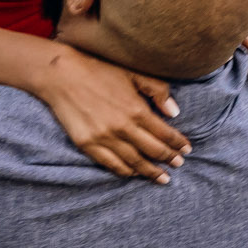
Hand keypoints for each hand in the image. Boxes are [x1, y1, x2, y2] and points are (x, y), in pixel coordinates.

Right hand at [32, 44, 190, 183]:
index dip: (178, 143)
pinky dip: (126, 171)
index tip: (186, 150)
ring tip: (163, 178)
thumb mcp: (132, 73)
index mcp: (136, 109)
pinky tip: (134, 173)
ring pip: (134, 162)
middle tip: (179, 165)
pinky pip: (111, 164)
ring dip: (151, 172)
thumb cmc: (99, 70)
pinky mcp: (87, 144)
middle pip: (153, 150)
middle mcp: (122, 127)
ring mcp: (104, 138)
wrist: (61, 74)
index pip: (165, 133)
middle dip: (169, 159)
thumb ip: (157, 91)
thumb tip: (174, 112)